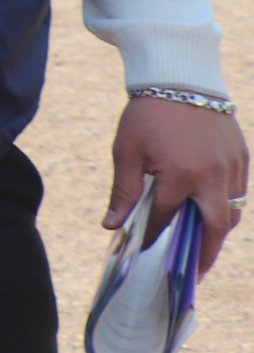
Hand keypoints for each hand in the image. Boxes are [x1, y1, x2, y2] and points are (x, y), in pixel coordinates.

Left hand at [109, 95, 246, 273]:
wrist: (181, 77)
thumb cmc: (147, 114)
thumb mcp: (127, 152)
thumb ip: (123, 192)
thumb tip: (111, 226)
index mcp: (180, 176)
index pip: (167, 219)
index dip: (155, 237)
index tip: (145, 254)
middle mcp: (212, 176)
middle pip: (214, 228)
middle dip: (204, 255)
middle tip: (194, 276)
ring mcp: (232, 167)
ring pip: (232, 212)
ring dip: (218, 233)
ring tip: (203, 250)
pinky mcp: (242, 157)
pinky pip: (240, 193)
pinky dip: (229, 209)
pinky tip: (215, 218)